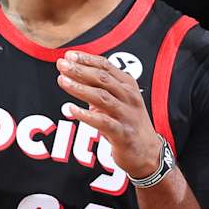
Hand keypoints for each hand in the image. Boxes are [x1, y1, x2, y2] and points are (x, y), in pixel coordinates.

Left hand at [55, 51, 161, 180]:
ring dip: (80, 88)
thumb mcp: (117, 101)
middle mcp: (129, 97)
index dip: (86, 59)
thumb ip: (98, 88)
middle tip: (61, 64)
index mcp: (128, 85)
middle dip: (80, 70)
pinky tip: (71, 109)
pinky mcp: (123, 134)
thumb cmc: (127, 123)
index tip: (68, 55)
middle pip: (102, 78)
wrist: (147, 153)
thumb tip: (72, 75)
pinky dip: (86, 115)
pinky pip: (103, 122)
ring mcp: (127, 115)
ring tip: (62, 81)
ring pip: (102, 97)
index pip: (105, 66)